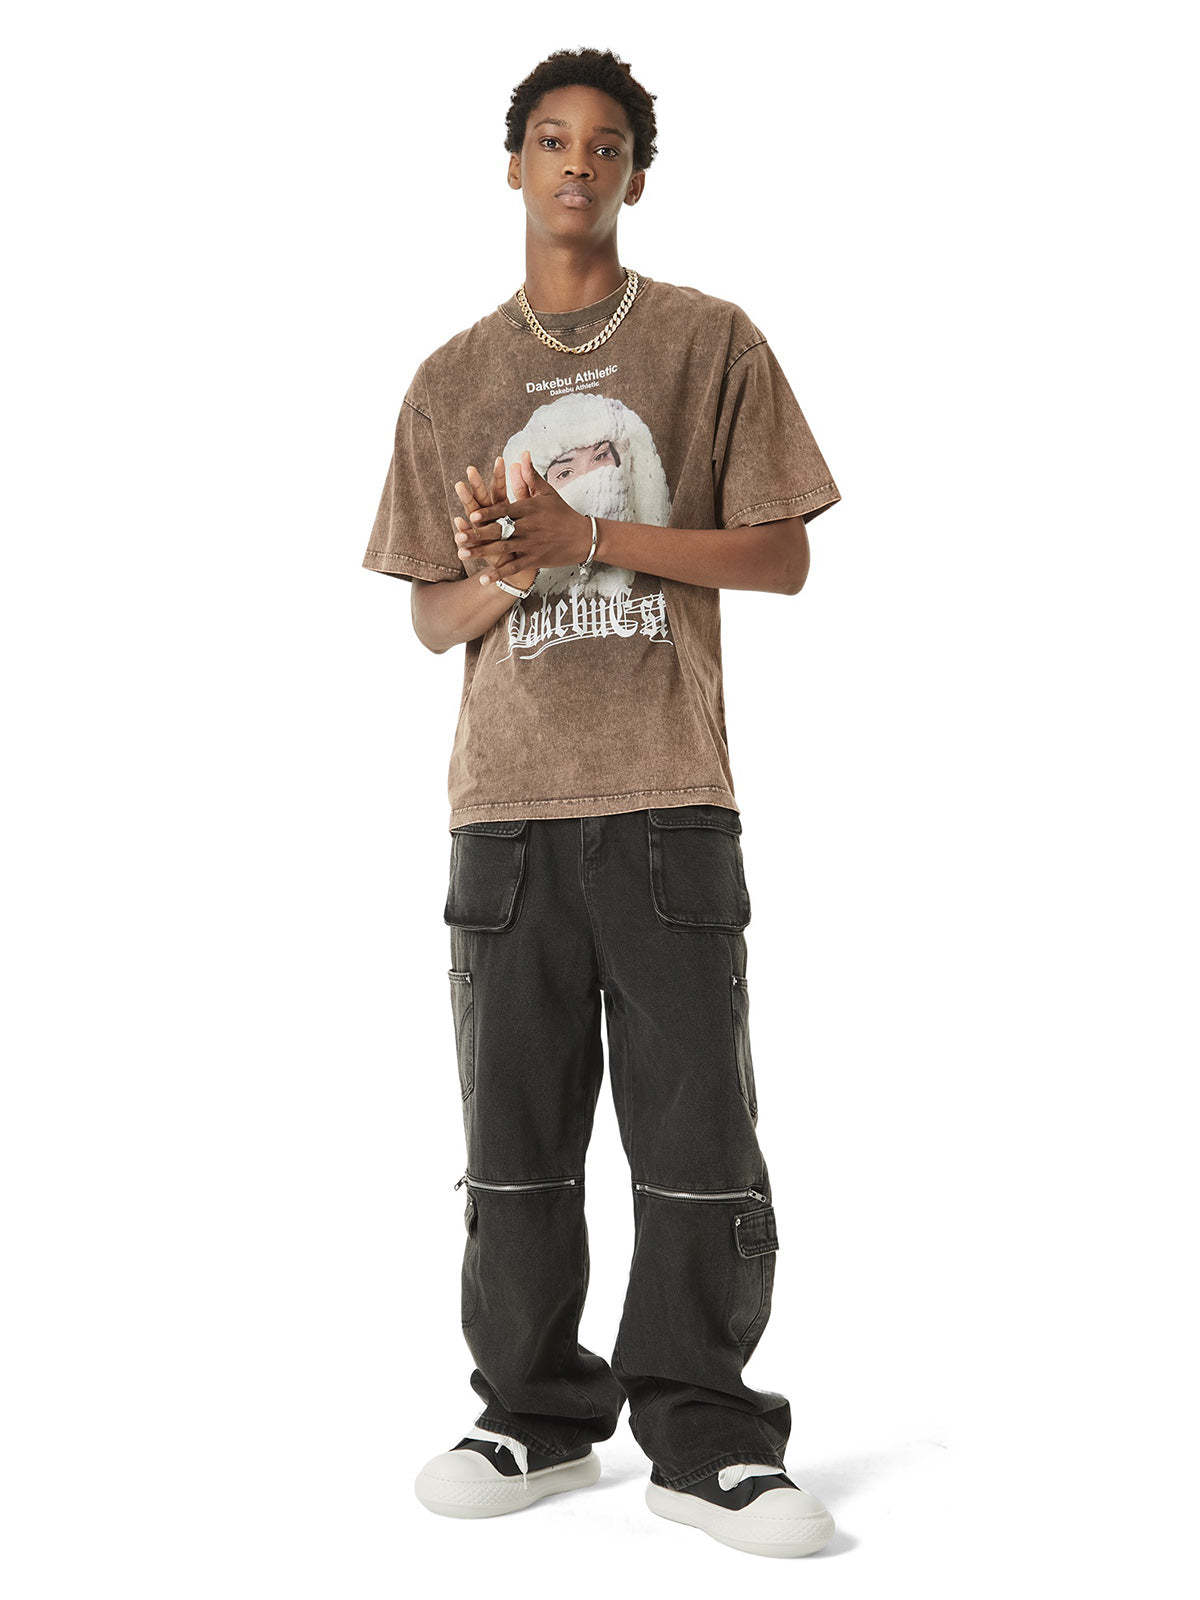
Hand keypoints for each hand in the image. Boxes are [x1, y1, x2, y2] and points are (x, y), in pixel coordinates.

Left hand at [459, 450, 594, 583]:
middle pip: (500, 531)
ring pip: (502, 549)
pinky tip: (483, 579)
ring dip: (481, 553)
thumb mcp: (547, 493)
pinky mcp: (535, 560)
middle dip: (478, 535)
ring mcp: (531, 545)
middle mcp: (529, 527)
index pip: (506, 511)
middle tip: (458, 537)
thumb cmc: (562, 513)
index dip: (489, 514)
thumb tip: (522, 455)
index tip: (473, 516)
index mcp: (530, 509)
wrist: (583, 538)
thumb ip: (531, 476)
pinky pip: (514, 567)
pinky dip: (498, 574)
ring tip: (462, 555)